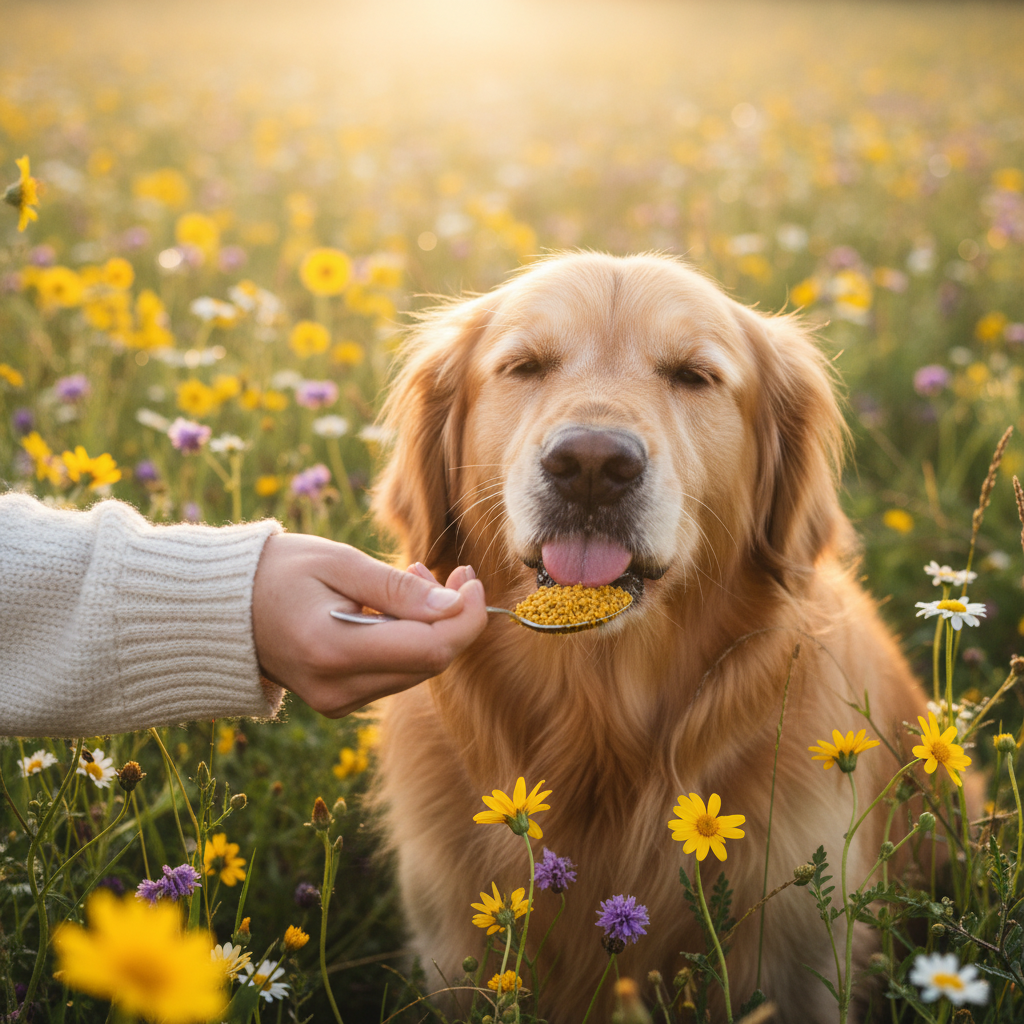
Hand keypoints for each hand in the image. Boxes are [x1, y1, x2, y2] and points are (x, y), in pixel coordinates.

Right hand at [252, 533, 486, 716]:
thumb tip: (454, 605)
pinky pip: (394, 674)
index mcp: (334, 651)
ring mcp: (337, 703)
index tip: (470, 580)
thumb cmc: (277, 571)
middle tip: (439, 571)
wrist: (218, 608)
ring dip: (429, 626)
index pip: (432, 651)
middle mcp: (338, 689)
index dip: (466, 617)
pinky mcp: (338, 703)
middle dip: (450, 617)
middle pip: (431, 664)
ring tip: (409, 580)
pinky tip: (390, 608)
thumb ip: (397, 588)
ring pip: (417, 670)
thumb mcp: (339, 562)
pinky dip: (406, 640)